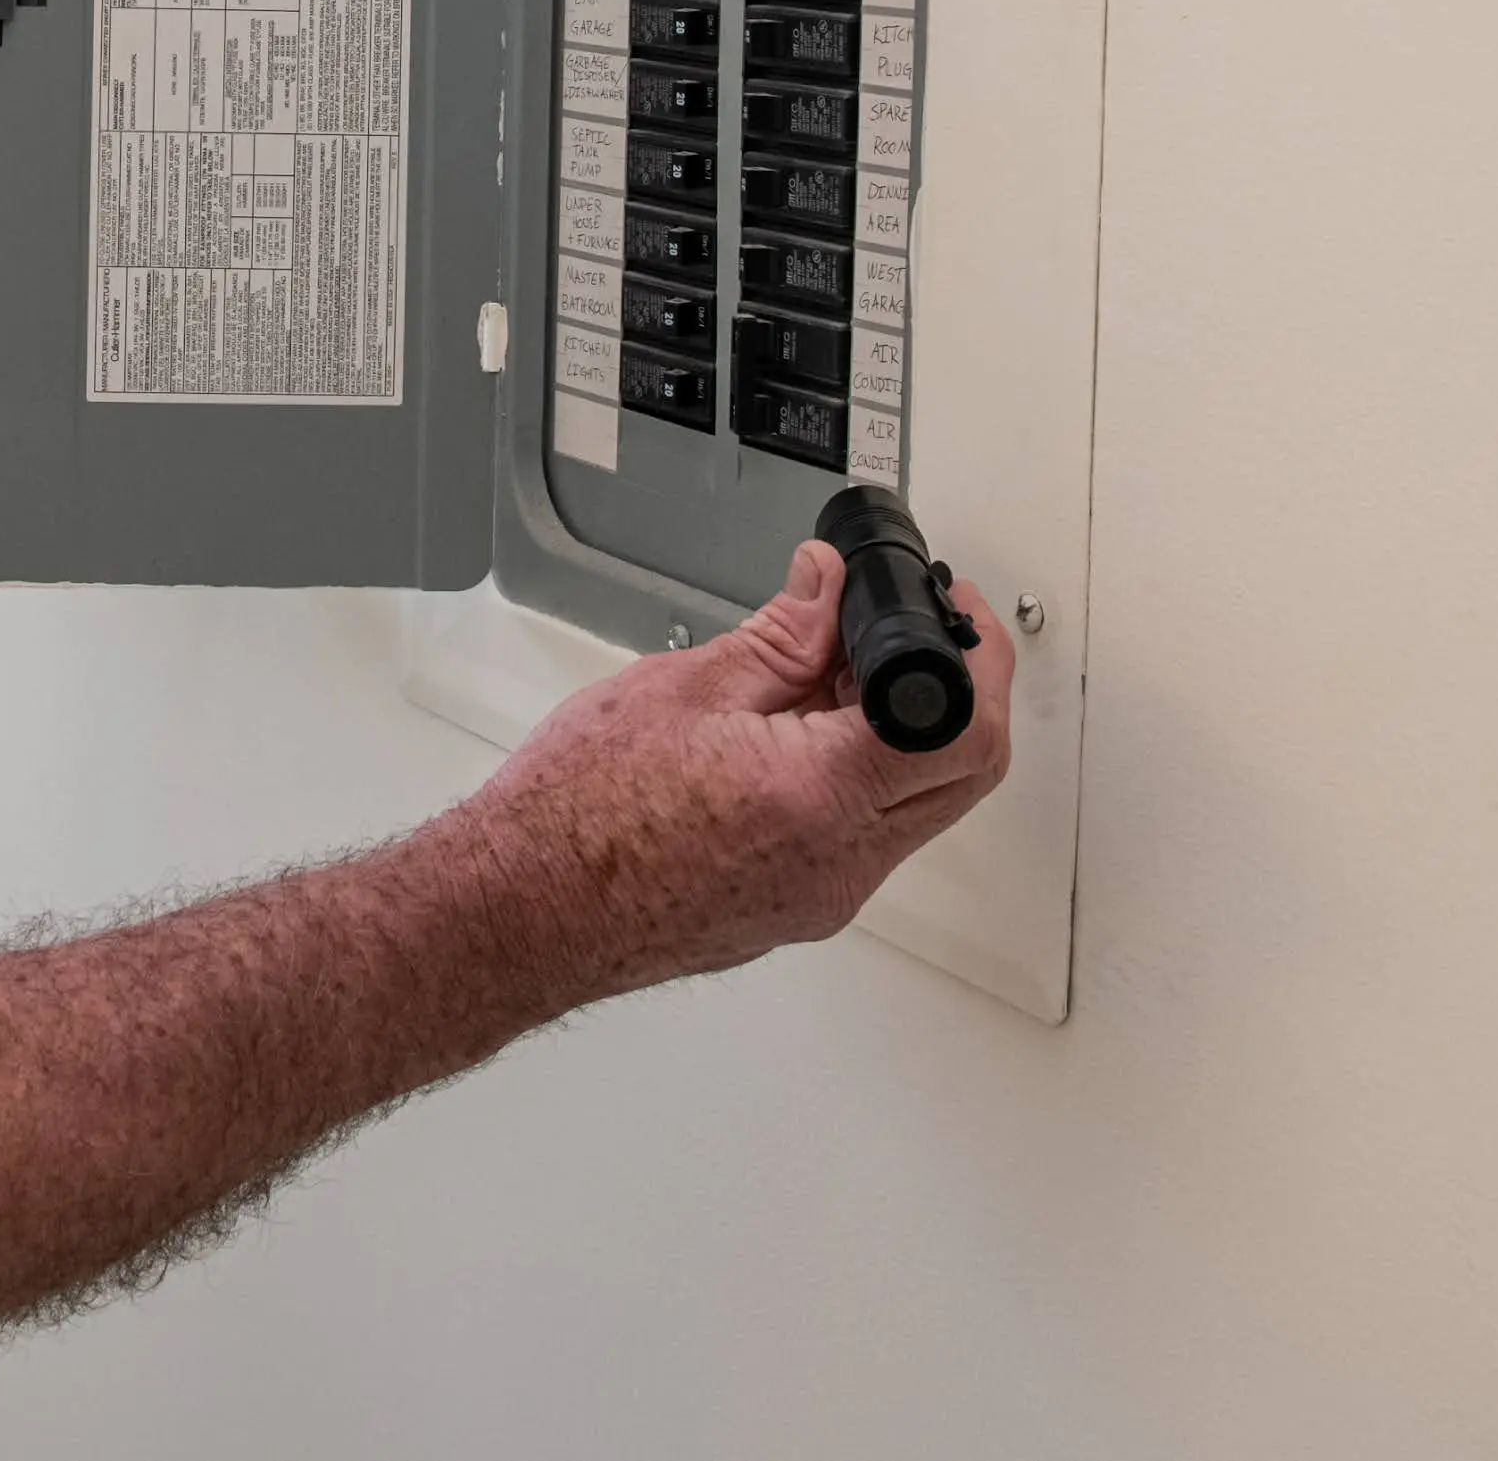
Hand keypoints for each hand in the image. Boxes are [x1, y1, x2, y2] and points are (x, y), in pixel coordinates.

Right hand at [454, 537, 1012, 999]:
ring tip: (830, 681)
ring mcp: (823, 897)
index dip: (979, 656)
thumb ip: (782, 635)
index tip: (956, 612)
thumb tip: (830, 587)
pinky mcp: (798, 910)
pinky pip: (868, 838)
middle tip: (924, 635)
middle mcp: (840, 864)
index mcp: (822, 798)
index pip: (964, 729)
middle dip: (964, 695)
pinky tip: (798, 736)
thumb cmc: (574, 818)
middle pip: (964, 777)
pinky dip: (861, 778)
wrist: (519, 910)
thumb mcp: (684, 689)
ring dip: (905, 738)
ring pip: (918, 809)